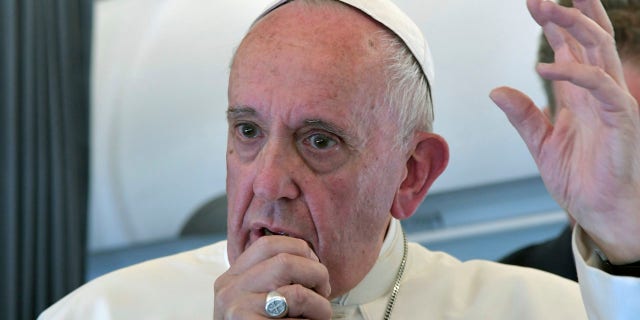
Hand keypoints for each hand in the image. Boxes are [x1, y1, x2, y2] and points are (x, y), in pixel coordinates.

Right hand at [214, 236, 331, 318]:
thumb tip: (310, 258)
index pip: (268, 244)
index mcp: (230, 278)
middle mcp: (229, 290)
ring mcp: (237, 310)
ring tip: (322, 315)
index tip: (314, 265)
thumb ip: (268, 278)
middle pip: (286, 261)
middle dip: (316, 273)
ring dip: (320, 305)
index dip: (300, 249)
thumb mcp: (252, 300)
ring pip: (296, 293)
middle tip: (324, 291)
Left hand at [490, 0, 639, 263]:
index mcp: (580, 97)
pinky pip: (598, 84)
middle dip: (565, 14)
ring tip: (544, 8)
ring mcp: (612, 102)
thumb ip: (523, 116)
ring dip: (572, 25)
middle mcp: (598, 92)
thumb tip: (496, 90)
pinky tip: (542, 67)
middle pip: (587, 40)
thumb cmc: (580, 180)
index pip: (569, 50)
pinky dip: (572, 72)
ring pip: (598, 49)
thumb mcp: (542, 145)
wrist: (602, 212)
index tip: (533, 5)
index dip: (553, 26)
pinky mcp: (621, 117)